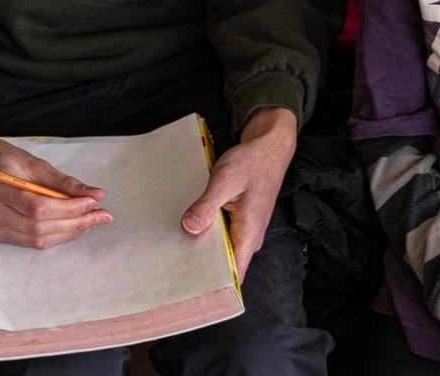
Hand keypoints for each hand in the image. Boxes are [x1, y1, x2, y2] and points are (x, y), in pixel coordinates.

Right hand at [0, 118, 108, 248]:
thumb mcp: (28, 159)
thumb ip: (60, 180)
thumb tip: (93, 193)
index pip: (38, 207)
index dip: (69, 208)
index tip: (94, 202)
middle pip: (39, 227)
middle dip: (75, 224)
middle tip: (101, 215)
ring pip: (35, 239)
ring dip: (67, 232)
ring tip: (91, 222)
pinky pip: (27, 241)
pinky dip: (52, 236)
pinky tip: (69, 227)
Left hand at [180, 107, 296, 281]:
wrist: (269, 148)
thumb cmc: (252, 163)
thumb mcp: (225, 181)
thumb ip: (207, 206)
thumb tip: (189, 229)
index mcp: (249, 234)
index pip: (234, 275)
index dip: (214, 287)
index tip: (189, 291)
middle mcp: (249, 238)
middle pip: (224, 265)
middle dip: (200, 267)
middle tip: (170, 268)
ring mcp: (245, 230)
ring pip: (221, 250)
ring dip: (202, 248)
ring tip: (174, 249)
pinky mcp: (240, 222)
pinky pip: (222, 237)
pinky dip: (207, 234)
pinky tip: (189, 228)